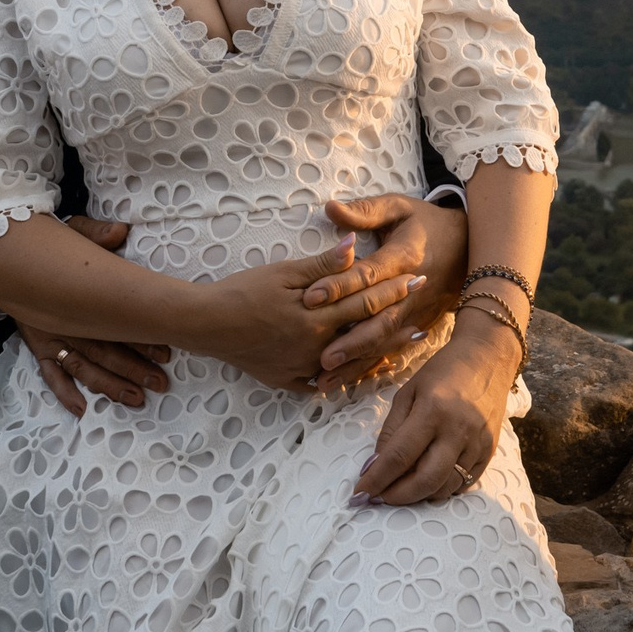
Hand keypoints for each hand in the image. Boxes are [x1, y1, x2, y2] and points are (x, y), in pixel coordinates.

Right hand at [25, 216, 170, 414]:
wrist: (8, 257)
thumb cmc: (49, 246)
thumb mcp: (71, 232)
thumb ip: (95, 234)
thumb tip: (120, 230)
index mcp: (79, 297)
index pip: (115, 321)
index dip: (141, 337)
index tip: (166, 350)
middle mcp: (66, 321)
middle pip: (104, 350)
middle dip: (134, 367)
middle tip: (160, 381)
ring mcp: (52, 337)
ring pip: (84, 367)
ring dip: (110, 384)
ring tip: (135, 398)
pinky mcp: (39, 347)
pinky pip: (51, 375)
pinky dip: (64, 393)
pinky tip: (81, 410)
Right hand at [191, 237, 425, 390]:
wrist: (207, 324)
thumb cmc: (243, 291)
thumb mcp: (282, 272)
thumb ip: (322, 265)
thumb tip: (355, 247)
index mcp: (315, 316)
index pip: (364, 300)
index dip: (392, 288)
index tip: (417, 278)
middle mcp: (315, 346)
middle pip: (365, 331)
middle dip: (396, 318)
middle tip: (424, 310)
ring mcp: (303, 368)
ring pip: (352, 362)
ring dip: (381, 351)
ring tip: (407, 344)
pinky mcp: (289, 381)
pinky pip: (326, 384)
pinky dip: (348, 376)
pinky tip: (365, 372)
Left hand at [303, 195, 468, 392]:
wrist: (468, 246)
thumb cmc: (427, 224)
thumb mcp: (399, 207)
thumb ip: (366, 210)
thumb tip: (330, 208)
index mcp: (404, 257)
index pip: (368, 275)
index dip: (339, 286)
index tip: (310, 297)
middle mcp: (412, 291)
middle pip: (379, 319)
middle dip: (351, 340)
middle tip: (321, 357)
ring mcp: (417, 311)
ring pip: (385, 341)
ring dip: (358, 362)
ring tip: (328, 379)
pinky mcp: (417, 325)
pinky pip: (393, 349)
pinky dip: (371, 367)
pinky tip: (349, 381)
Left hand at [355, 311, 519, 506]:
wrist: (487, 358)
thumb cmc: (442, 372)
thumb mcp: (408, 392)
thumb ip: (391, 430)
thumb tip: (375, 466)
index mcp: (433, 409)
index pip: (399, 456)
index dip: (377, 479)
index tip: (360, 493)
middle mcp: (458, 429)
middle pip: (425, 480)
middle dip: (398, 496)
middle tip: (380, 497)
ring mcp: (478, 443)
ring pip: (445, 487)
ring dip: (420, 495)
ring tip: (403, 488)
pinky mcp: (490, 451)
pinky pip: (465, 483)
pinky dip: (443, 488)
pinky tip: (429, 480)